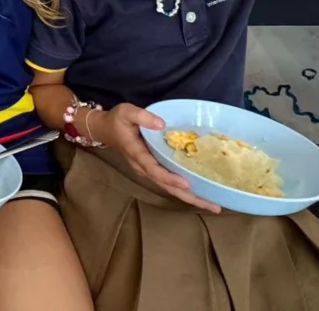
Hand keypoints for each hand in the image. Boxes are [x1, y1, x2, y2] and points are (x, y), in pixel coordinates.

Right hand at [96, 104, 220, 212]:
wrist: (104, 130)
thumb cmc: (116, 120)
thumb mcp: (126, 112)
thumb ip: (142, 117)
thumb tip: (161, 124)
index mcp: (137, 154)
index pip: (154, 170)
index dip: (170, 178)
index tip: (187, 183)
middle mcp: (143, 167)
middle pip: (167, 187)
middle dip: (190, 197)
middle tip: (214, 206)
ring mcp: (147, 170)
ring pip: (169, 188)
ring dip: (191, 197)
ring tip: (213, 204)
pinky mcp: (152, 169)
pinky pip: (169, 183)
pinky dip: (185, 190)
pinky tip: (200, 192)